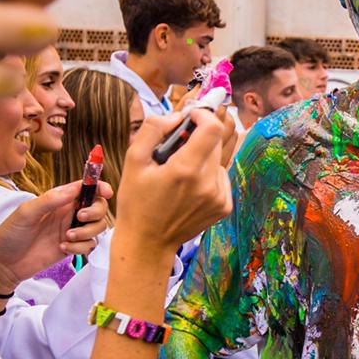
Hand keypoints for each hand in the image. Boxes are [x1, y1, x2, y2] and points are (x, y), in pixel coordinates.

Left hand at [0, 180, 112, 290]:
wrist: (4, 265)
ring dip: (88, 231)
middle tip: (80, 218)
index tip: (105, 192)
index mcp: (58, 200)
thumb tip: (73, 189)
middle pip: (99, 206)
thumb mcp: (25, 213)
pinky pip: (90, 245)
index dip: (99, 186)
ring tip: (68, 237)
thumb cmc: (10, 235)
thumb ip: (49, 201)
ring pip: (98, 226)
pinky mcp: (73, 248)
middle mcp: (68, 213)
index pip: (85, 188)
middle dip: (96, 211)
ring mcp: (72, 230)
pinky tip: (62, 248)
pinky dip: (80, 247)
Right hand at [117, 105, 236, 252]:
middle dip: (199, 136)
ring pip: (219, 159)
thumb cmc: (137, 202)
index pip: (213, 128)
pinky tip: (189, 188)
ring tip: (180, 173)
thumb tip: (177, 116)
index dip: (203, 115)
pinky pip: (221, 177)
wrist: (148, 242)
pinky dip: (208, 175)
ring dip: (203, 157)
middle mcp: (208, 184)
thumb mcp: (133, 160)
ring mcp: (219, 197)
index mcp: (185, 170)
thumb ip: (153, 129)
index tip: (191, 117)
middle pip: (215, 142)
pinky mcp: (225, 207)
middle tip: (178, 146)